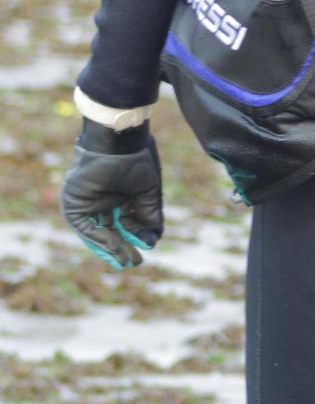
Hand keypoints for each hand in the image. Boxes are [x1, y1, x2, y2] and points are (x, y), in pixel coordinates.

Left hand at [61, 122, 163, 268]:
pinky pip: (86, 227)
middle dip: (122, 248)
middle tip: (135, 261)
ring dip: (112, 248)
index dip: (132, 239)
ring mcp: (87, 202)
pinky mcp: (74, 204)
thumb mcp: (149, 193)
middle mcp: (101, 200)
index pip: (123, 223)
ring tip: (127, 260)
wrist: (119, 141)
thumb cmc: (137, 160)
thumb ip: (149, 217)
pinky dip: (100, 239)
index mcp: (118, 194)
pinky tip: (115, 248)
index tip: (142, 252)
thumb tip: (151, 241)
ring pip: (97, 232)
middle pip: (110, 230)